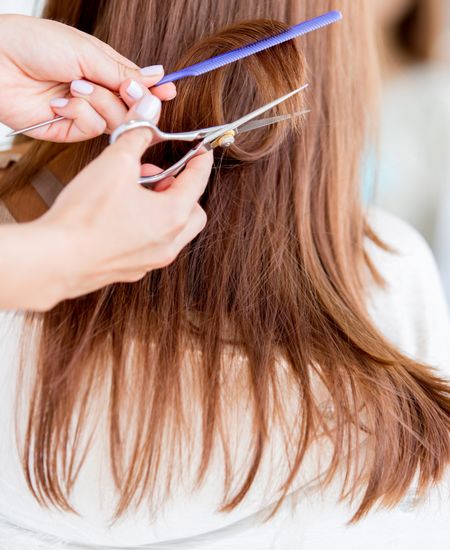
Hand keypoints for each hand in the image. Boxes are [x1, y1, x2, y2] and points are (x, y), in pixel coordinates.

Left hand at [0, 14, 175, 140]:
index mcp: (103, 69)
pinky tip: (60, 102)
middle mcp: (97, 93)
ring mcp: (84, 113)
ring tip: (74, 86)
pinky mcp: (69, 130)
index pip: (139, 85)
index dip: (155, 91)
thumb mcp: (87, 52)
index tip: (168, 92)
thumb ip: (124, 71)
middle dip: (130, 99)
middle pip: (133, 108)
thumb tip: (157, 76)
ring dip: (98, 102)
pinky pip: (92, 129)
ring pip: (116, 120)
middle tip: (124, 90)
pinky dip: (78, 113)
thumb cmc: (35, 44)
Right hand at [27, 89, 212, 308]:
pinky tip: (124, 216)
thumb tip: (146, 122)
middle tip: (157, 176)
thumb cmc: (86, 216)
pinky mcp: (134, 269)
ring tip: (135, 193)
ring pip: (175, 231)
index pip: (198, 182)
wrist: (58, 260)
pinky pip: (153, 245)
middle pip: (193, 212)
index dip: (201, 162)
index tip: (200, 152)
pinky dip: (149, 227)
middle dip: (181, 190)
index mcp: (173, 216)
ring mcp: (152, 260)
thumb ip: (135, 138)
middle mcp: (169, 243)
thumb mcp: (114, 164)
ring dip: (164, 209)